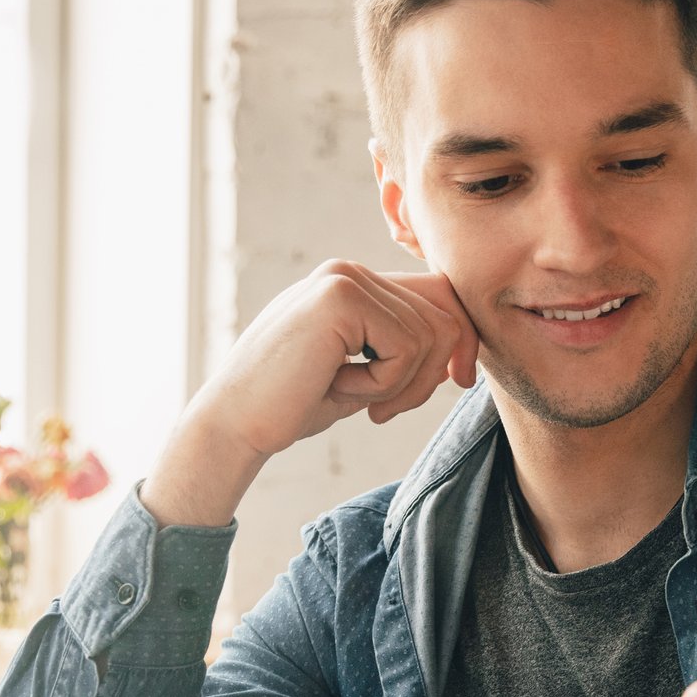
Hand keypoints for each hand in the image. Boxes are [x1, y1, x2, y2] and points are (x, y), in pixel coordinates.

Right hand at [143, 260, 478, 527]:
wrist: (234, 424)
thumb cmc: (292, 405)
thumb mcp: (363, 373)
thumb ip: (403, 351)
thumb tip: (461, 347)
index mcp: (352, 284)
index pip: (438, 294)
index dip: (461, 338)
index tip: (459, 381)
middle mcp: (349, 272)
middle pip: (444, 312)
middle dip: (431, 374)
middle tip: (386, 410)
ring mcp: (344, 278)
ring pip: (431, 333)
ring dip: (404, 384)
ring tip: (359, 399)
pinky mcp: (341, 297)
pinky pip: (406, 346)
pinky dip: (385, 383)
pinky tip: (340, 387)